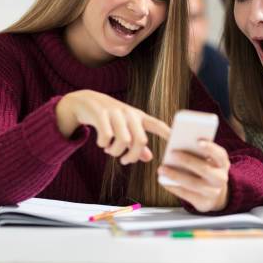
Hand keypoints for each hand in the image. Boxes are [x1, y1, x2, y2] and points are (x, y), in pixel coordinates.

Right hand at [55, 90, 170, 163]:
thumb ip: (136, 145)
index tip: (177, 141)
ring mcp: (116, 113)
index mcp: (139, 117)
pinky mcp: (101, 114)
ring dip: (116, 152)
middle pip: (141, 140)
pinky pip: (107, 136)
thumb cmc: (110, 119)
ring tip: (110, 151)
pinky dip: (104, 145)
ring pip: (124, 140)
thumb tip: (149, 159)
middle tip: (125, 161)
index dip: (168, 133)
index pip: (158, 125)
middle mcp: (130, 114)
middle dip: (132, 156)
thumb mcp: (125, 129)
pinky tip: (102, 144)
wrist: (85, 102)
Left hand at [158, 140, 229, 211]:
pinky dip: (174, 187)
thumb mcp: (207, 161)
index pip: (219, 154)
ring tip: (162, 169)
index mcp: (223, 163)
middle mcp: (221, 178)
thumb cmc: (206, 171)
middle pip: (204, 169)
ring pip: (194, 183)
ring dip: (176, 175)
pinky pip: (187, 195)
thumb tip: (178, 144)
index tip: (197, 141)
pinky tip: (164, 181)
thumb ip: (197, 153)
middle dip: (188, 160)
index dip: (210, 147)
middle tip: (172, 153)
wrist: (214, 194)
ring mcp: (214, 192)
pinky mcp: (204, 203)